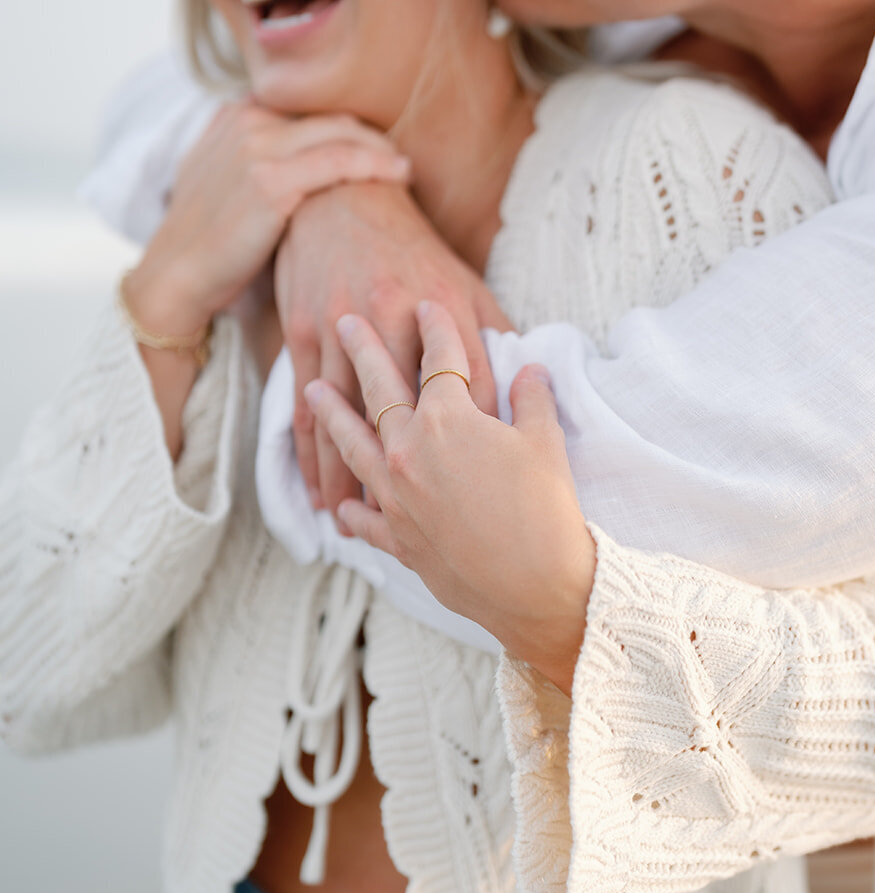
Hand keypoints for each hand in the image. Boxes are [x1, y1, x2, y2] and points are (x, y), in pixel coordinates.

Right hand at [125, 100, 409, 336]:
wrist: (175, 276)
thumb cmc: (209, 243)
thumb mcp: (224, 184)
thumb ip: (256, 160)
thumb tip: (303, 167)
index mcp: (235, 115)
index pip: (307, 112)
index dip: (345, 129)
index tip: (373, 149)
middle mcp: (245, 121)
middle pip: (328, 118)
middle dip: (369, 137)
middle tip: (397, 158)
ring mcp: (256, 146)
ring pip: (341, 134)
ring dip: (380, 149)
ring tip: (404, 169)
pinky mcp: (270, 179)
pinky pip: (340, 161)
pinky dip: (375, 165)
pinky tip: (399, 176)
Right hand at [275, 182, 511, 515]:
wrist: (341, 199)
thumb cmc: (411, 249)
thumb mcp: (463, 281)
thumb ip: (493, 331)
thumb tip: (530, 379)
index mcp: (441, 308)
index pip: (472, 389)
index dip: (487, 443)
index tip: (498, 490)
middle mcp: (392, 320)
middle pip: (407, 414)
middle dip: (419, 477)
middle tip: (437, 530)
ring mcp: (341, 329)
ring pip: (350, 421)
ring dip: (352, 481)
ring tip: (364, 531)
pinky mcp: (303, 334)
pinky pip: (306, 408)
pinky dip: (313, 457)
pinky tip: (321, 494)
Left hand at [305, 301, 594, 693]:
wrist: (535, 587)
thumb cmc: (545, 509)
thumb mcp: (545, 442)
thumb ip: (531, 400)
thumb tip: (530, 371)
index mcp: (446, 419)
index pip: (439, 358)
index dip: (437, 327)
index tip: (429, 305)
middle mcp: (408, 450)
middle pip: (379, 388)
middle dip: (363, 349)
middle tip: (345, 320)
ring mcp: (396, 496)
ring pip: (353, 444)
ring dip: (332, 415)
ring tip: (312, 391)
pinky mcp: (398, 538)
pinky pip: (364, 518)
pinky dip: (352, 508)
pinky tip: (343, 504)